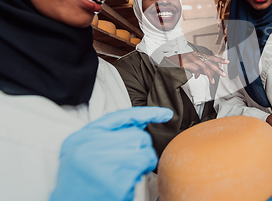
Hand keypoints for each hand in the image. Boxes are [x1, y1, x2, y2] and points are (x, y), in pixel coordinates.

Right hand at [50, 107, 173, 200]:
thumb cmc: (78, 182)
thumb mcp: (84, 151)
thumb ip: (106, 136)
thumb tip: (139, 125)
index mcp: (82, 136)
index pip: (121, 116)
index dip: (147, 113)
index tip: (166, 114)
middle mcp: (90, 146)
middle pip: (138, 136)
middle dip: (140, 150)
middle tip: (127, 165)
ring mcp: (102, 164)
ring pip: (144, 153)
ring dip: (142, 166)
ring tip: (125, 175)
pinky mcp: (115, 183)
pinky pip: (141, 173)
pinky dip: (135, 181)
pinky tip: (120, 186)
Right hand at [167, 52, 228, 83]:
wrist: (168, 63)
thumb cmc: (181, 65)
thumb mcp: (193, 66)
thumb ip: (201, 69)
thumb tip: (209, 73)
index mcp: (198, 55)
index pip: (211, 57)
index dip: (219, 59)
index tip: (227, 62)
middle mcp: (195, 55)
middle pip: (209, 61)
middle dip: (217, 68)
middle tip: (223, 74)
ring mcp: (190, 58)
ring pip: (203, 66)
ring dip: (209, 74)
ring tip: (212, 81)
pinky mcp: (185, 62)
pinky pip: (195, 69)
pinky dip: (197, 74)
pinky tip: (196, 77)